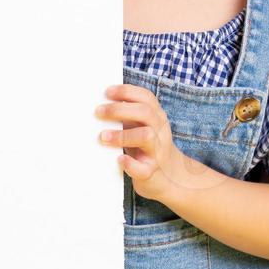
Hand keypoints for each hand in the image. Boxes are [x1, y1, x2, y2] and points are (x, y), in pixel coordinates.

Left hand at [95, 84, 209, 202]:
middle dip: (120, 109)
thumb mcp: (143, 126)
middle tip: (99, 112)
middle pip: (145, 112)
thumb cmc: (147, 146)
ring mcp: (157, 151)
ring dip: (122, 135)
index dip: (127, 92)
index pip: (146, 97)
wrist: (169, 176)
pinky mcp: (151, 171)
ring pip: (146, 136)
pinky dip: (130, 164)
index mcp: (157, 117)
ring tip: (103, 137)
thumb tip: (101, 104)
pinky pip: (143, 168)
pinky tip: (119, 159)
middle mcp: (160, 131)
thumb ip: (129, 115)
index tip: (107, 92)